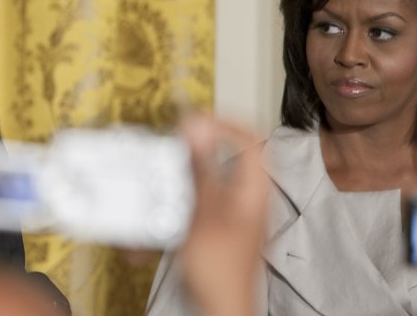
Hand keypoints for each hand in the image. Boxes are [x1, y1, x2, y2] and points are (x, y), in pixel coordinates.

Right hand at [177, 114, 267, 315]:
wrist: (221, 311)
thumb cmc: (221, 274)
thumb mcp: (204, 213)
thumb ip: (200, 168)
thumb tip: (197, 126)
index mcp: (254, 190)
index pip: (250, 139)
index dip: (224, 122)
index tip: (194, 120)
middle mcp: (247, 199)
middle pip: (228, 156)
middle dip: (196, 150)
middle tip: (175, 146)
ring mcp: (232, 214)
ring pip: (208, 179)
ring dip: (182, 178)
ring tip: (164, 180)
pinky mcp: (216, 228)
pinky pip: (196, 203)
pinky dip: (177, 203)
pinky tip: (162, 215)